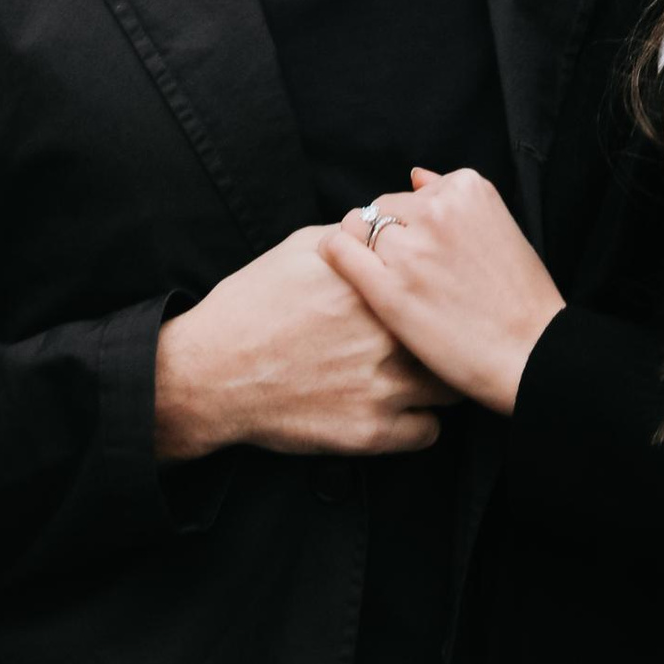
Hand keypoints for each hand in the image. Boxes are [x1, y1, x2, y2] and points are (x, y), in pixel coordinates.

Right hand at [153, 224, 456, 460]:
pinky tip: (403, 411)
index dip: (439, 286)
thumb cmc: (254, 304)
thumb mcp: (303, 248)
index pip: (439, 278)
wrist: (213, 372)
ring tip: (424, 375)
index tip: (435, 293)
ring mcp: (384, 385)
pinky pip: (429, 433)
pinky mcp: (372, 432)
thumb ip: (355, 241)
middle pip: (451, 332)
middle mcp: (387, 332)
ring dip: (440, 378)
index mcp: (375, 283)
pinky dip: (421, 423)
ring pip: (450, 385)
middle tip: (437, 337)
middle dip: (445, 333)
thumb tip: (386, 230)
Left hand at [321, 168, 564, 415]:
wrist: (531, 353)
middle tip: (404, 271)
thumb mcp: (499, 228)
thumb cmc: (519, 298)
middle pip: (385, 206)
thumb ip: (453, 199)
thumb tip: (415, 175)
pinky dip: (334, 252)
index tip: (422, 251)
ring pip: (360, 225)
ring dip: (365, 248)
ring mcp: (410, 249)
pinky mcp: (388, 289)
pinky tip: (336, 265)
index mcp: (466, 188)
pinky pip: (340, 249)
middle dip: (389, 234)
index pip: (413, 193)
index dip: (413, 224)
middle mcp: (436, 210)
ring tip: (384, 280)